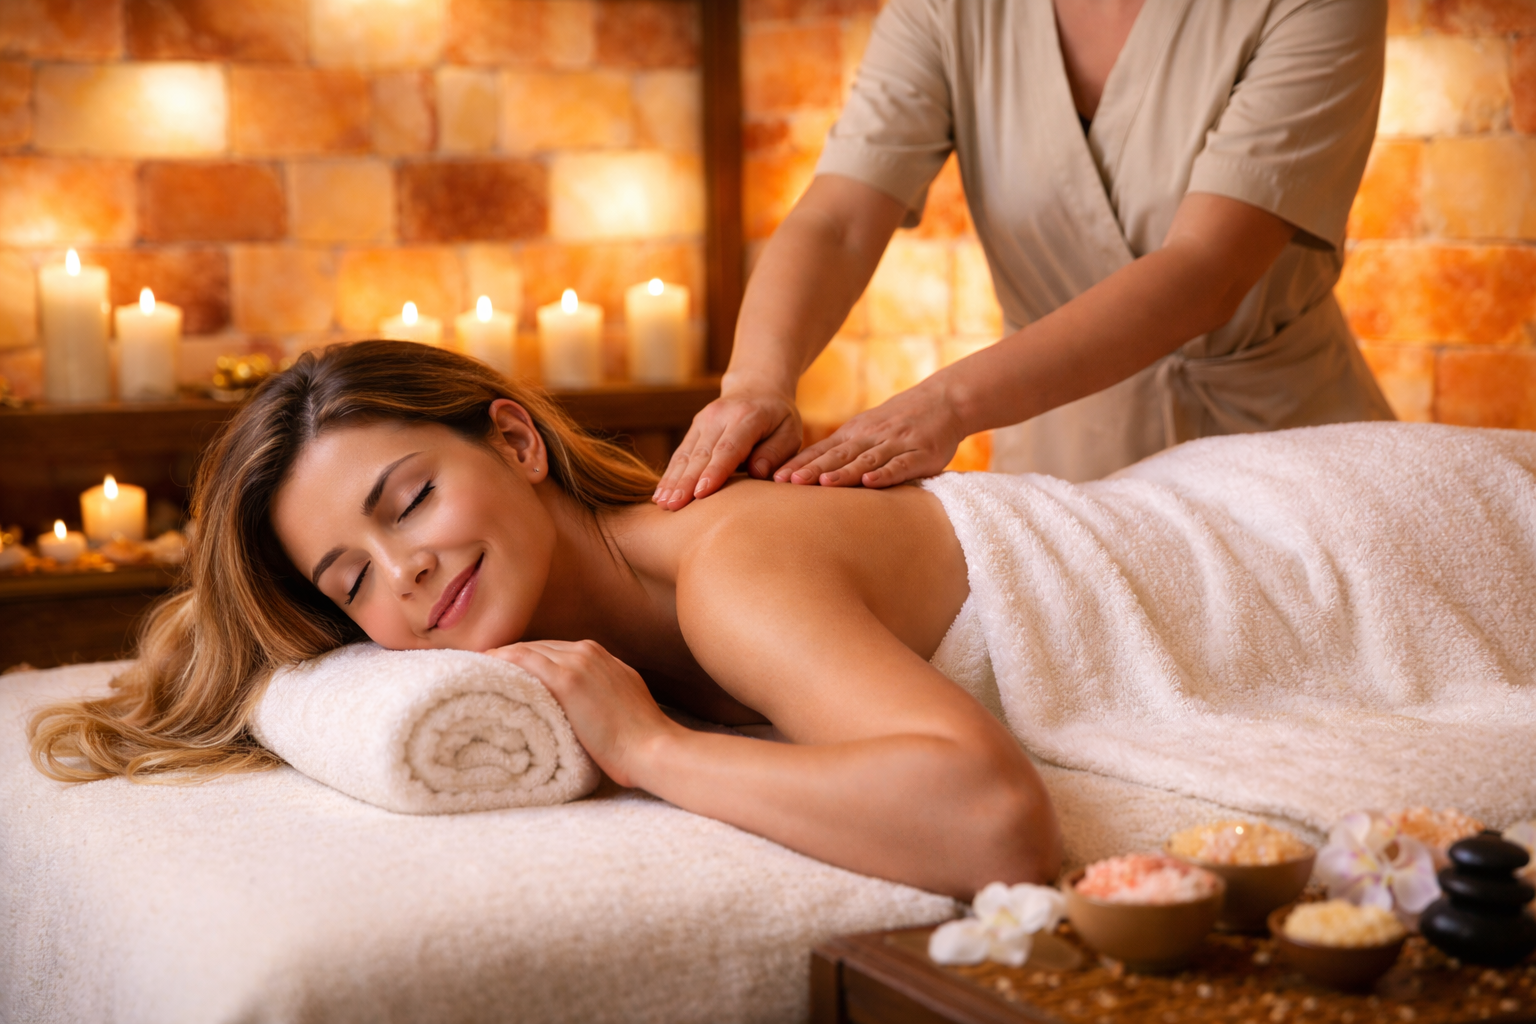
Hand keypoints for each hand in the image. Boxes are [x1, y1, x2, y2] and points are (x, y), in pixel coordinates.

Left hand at [482, 639, 676, 787]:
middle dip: (515, 656)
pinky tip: (485, 667)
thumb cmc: (640, 737)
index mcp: (602, 657)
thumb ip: (600, 692)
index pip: (556, 650)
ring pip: (529, 649)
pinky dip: (503, 660)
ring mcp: (578, 662)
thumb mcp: (622, 701)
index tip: (511, 671)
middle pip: (540, 646)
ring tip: (479, 670)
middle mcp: (589, 652)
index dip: (531, 659)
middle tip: (486, 670)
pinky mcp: (567, 680)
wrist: (653, 746)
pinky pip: (525, 660)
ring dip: (504, 658)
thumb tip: (580, 707)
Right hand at [653, 385, 801, 509]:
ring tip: (663, 503)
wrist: (757, 387)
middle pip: (701, 454)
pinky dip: (670, 474)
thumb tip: (757, 472)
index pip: (729, 448)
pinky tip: (660, 493)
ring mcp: (703, 420)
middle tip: (674, 506)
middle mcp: (720, 416)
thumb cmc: (778, 418)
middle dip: (686, 482)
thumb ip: (776, 452)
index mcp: (747, 417)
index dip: (715, 471)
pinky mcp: (694, 427)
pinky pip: (680, 453)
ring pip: (685, 454)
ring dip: (673, 480)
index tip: (702, 493)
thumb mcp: (789, 431)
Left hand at [775, 378, 965, 488]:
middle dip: (813, 470)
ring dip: (844, 472)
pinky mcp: (921, 454)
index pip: (822, 450)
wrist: (943, 401)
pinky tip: (870, 483)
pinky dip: (885, 474)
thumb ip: (839, 450)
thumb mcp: (865, 430)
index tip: (776, 478)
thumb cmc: (897, 423)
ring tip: (823, 484)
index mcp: (854, 433)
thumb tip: (802, 472)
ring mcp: (896, 444)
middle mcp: (871, 437)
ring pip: (866, 460)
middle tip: (789, 483)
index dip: (800, 464)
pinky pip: (901, 465)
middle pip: (838, 456)